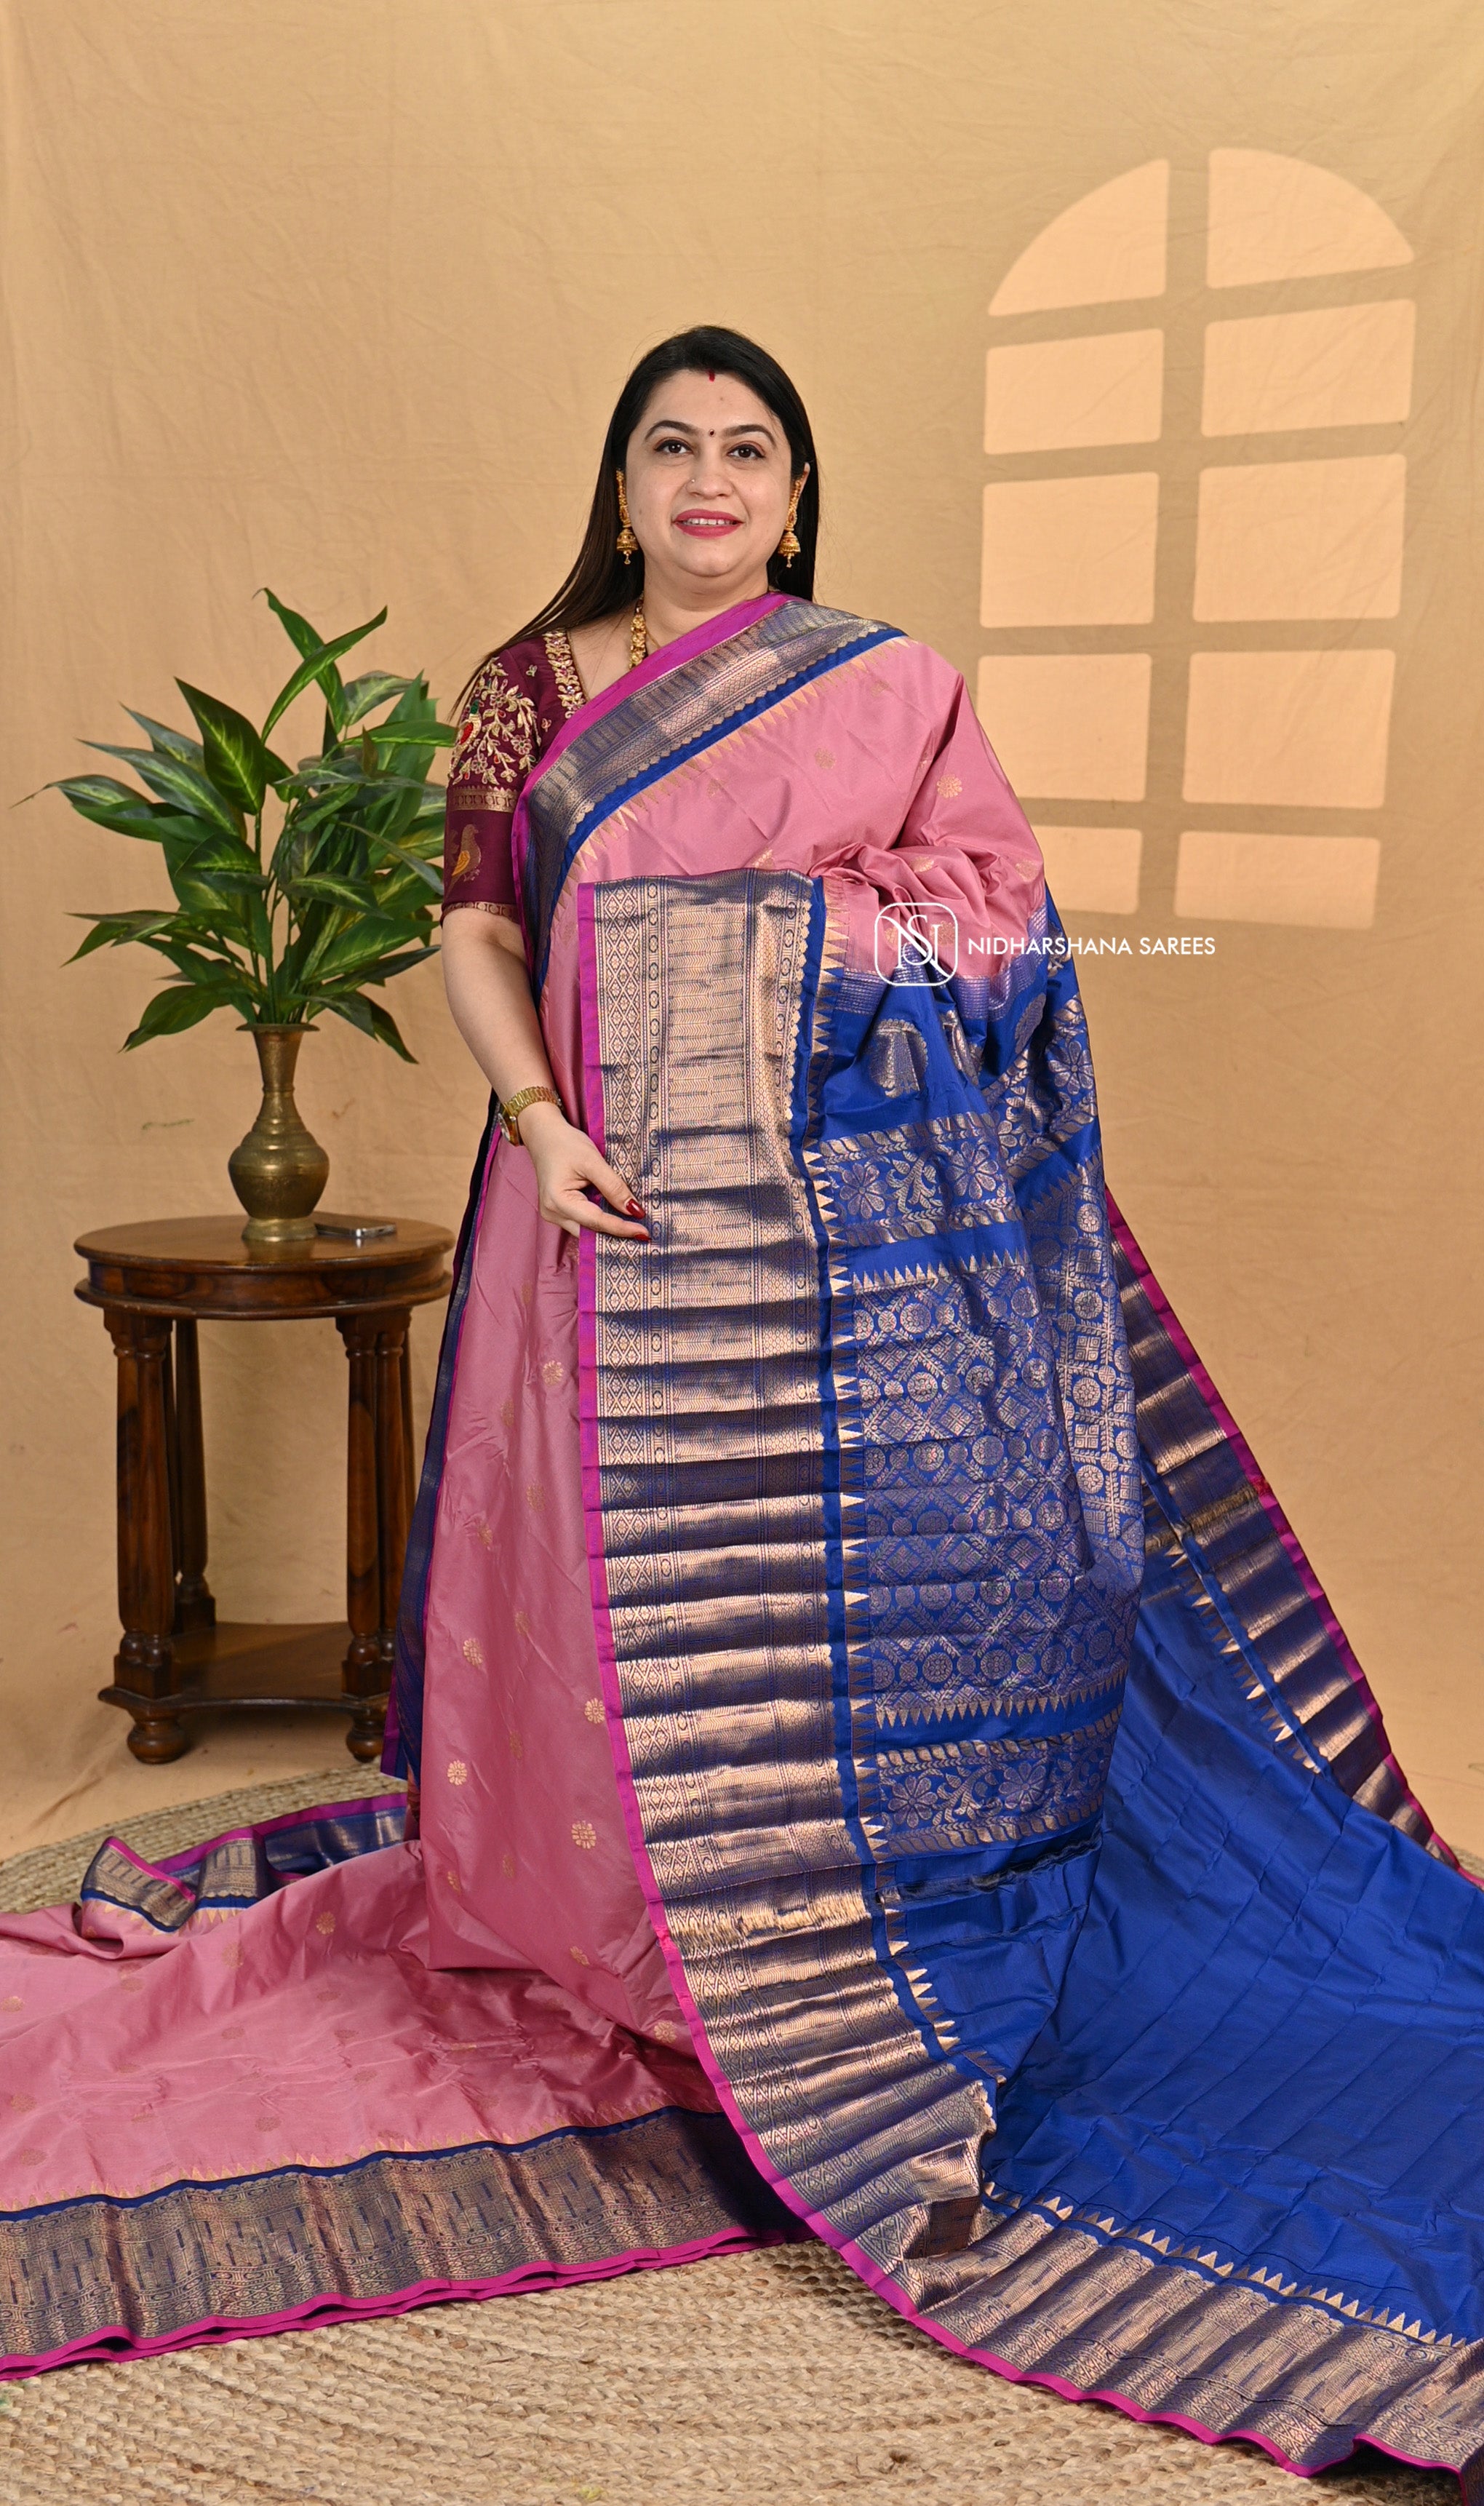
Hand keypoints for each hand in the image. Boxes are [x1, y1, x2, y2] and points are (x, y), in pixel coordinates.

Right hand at [520, 1102, 648, 1241]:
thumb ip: (613, 1186)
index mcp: (558, 1201)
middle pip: (590, 1231)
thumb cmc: (565, 1144)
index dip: (621, 1228)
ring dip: (608, 1229)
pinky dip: (599, 1221)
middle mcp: (552, 1213)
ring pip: (586, 1230)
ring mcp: (553, 1214)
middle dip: (616, 1235)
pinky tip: (617, 1219)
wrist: (544, 1135)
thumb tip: (634, 1210)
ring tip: (634, 1229)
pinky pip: (582, 1223)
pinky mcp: (559, 1211)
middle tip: (643, 1235)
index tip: (644, 1232)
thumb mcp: (593, 1161)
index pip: (596, 1221)